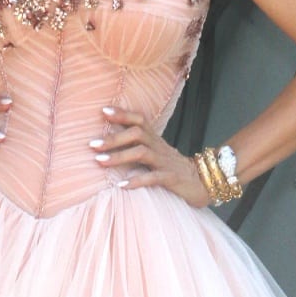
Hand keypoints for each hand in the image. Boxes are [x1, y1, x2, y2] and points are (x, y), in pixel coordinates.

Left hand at [90, 107, 211, 207]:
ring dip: (119, 156)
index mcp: (155, 140)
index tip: (103, 111)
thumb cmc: (172, 169)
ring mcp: (166, 162)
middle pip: (137, 134)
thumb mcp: (155, 154)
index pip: (139, 120)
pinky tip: (122, 185)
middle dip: (114, 138)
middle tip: (92, 145)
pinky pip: (153, 178)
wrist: (202, 183)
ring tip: (100, 161)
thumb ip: (137, 147)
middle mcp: (159, 147)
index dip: (123, 114)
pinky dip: (137, 180)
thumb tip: (109, 144)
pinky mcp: (172, 178)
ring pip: (142, 153)